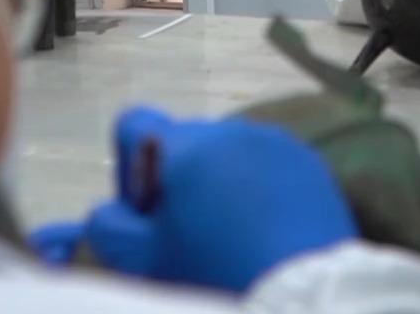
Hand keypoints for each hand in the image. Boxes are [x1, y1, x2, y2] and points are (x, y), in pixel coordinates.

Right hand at [34, 106, 357, 292]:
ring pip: (227, 153)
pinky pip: (268, 165)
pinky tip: (263, 231)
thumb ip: (108, 225)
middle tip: (185, 230)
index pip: (134, 123)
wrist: (304, 297)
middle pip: (184, 141)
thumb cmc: (213, 273)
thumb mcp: (140, 260)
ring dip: (217, 182)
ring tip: (229, 233)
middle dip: (175, 179)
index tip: (144, 213)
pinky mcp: (310, 163)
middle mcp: (231, 130)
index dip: (126, 168)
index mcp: (184, 144)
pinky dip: (257, 189)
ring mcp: (277, 143)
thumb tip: (111, 211)